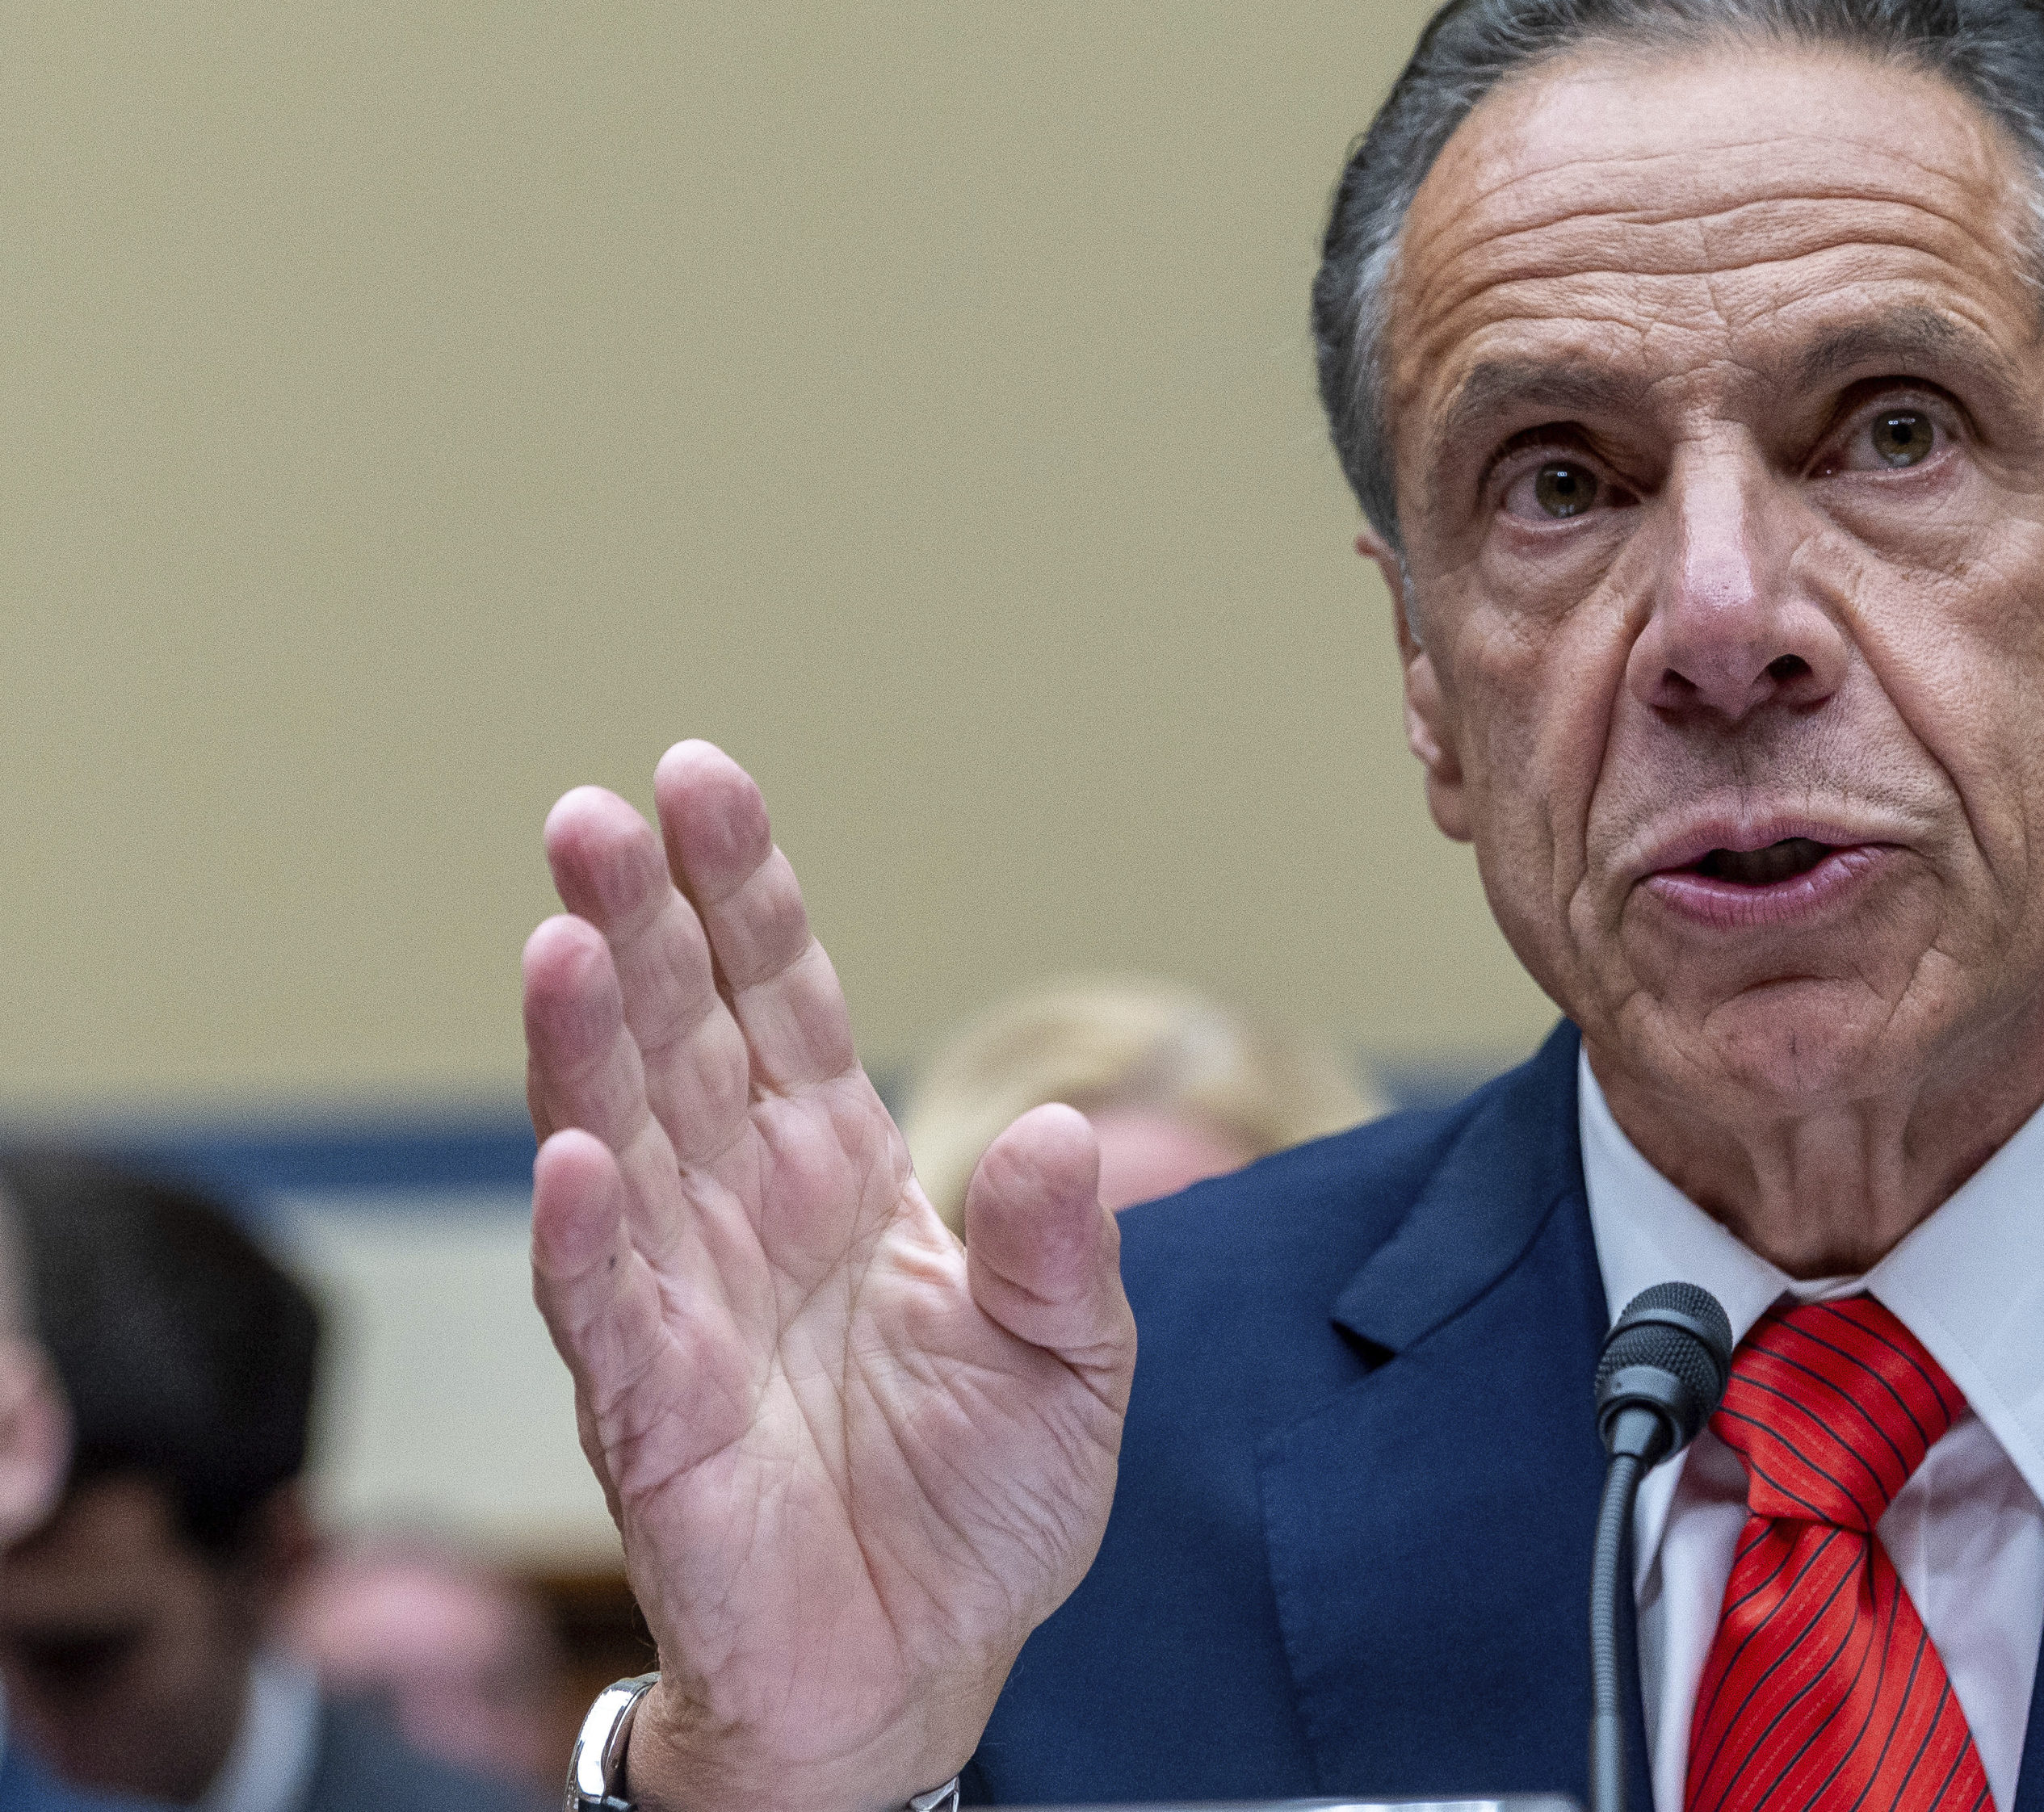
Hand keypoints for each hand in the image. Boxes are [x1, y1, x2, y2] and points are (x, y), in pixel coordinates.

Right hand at [524, 742, 1132, 1811]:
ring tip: (561, 938)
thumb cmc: (983, 1507)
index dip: (742, 894)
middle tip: (591, 815)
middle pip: (680, 1044)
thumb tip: (1060, 1129)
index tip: (700, 779)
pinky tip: (568, 1154)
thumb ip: (1062, 1250)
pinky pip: (609, 1313)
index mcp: (844, 1176)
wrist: (919, 1674)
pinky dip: (586, 1236)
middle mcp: (746, 1217)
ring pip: (619, 1149)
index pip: (784, 1004)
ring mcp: (686, 1309)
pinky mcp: (653, 1420)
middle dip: (637, 926)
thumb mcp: (1072, 1363)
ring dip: (583, 1048)